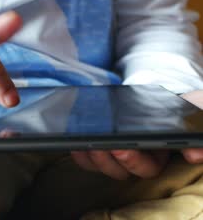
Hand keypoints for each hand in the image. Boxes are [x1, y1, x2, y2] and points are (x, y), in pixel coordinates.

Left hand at [72, 90, 202, 179]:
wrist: (154, 93)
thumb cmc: (174, 104)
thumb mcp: (192, 112)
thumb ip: (194, 135)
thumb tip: (193, 154)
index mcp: (158, 155)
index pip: (146, 168)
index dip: (132, 161)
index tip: (119, 148)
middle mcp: (136, 160)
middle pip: (119, 171)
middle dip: (107, 159)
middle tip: (98, 144)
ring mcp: (116, 156)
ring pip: (101, 166)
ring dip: (91, 156)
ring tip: (83, 141)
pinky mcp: (100, 148)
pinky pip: (86, 159)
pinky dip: (79, 153)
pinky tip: (73, 142)